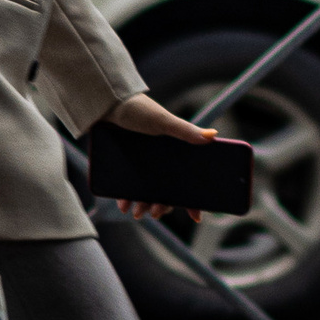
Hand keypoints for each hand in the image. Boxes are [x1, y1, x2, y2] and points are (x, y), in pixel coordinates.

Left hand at [106, 89, 218, 220]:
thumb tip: (213, 136)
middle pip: (167, 191)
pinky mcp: (124, 166)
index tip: (196, 216)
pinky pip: (127, 188)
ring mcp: (142, 165)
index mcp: (175, 153)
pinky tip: (124, 205)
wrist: (107, 104)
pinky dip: (126, 199)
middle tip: (156, 213)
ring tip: (137, 213)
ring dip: (144, 206)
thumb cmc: (138, 110)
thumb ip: (185, 130)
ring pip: (147, 192)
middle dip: (163, 206)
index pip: (188, 180)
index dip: (193, 199)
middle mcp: (160, 162)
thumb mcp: (162, 121)